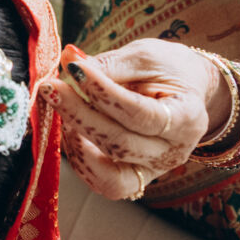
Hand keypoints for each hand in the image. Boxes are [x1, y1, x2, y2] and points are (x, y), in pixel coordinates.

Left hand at [38, 40, 227, 200]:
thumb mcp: (145, 56)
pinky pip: (103, 183)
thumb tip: (70, 63)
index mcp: (189, 117)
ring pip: (109, 170)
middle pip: (120, 144)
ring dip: (75, 140)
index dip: (103, 93)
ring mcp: (154, 171)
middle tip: (50, 87)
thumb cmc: (166, 69)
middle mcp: (174, 152)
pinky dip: (81, 161)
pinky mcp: (134, 179)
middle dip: (79, 114)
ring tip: (59, 106)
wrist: (184, 91)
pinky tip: (69, 130)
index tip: (73, 69)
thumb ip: (110, 65)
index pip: (140, 113)